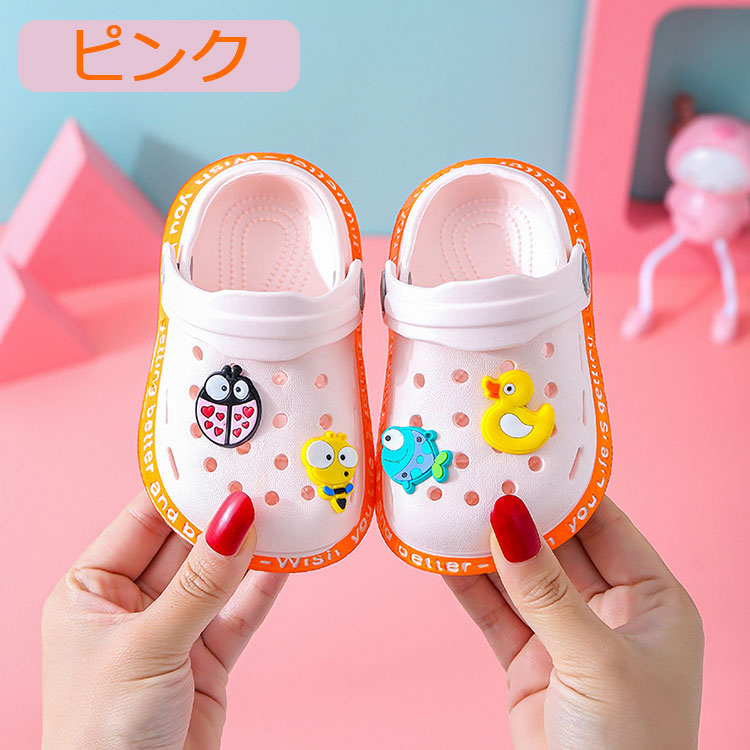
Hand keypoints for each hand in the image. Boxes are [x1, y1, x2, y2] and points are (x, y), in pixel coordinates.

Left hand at [42, 491, 286, 749]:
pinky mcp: (208, 658)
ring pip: (219, 575)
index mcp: (93, 591)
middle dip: (224, 514)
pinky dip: (265, 588)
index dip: (182, 489)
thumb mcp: (149, 645)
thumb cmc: (104, 732)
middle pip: (186, 543)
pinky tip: (292, 557)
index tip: (222, 458)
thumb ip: (201, 581)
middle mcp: (132, 604)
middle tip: (266, 477)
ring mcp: (173, 630)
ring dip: (252, 548)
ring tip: (288, 507)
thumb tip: (237, 515)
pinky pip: (240, 612)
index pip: (143, 521)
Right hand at [445, 495, 702, 749]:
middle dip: (520, 515)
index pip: (607, 526)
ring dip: (487, 548)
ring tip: (451, 508)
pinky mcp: (527, 662)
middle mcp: (610, 613)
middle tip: (479, 477)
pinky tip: (441, 558)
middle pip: (558, 547)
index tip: (527, 457)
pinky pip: (495, 612)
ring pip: (521, 578)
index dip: (568, 491)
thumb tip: (508, 519)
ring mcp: (565, 636)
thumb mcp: (596, 660)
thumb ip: (547, 590)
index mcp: (652, 603)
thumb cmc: (630, 746)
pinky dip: (468, 587)